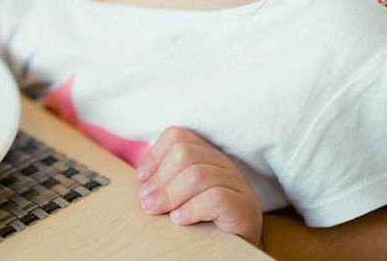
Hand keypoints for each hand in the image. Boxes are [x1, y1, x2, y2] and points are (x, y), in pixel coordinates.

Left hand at [135, 126, 262, 246]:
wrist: (239, 248)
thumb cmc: (205, 220)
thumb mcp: (181, 197)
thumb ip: (164, 184)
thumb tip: (141, 184)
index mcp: (206, 155)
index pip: (177, 137)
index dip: (154, 156)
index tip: (142, 180)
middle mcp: (223, 164)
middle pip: (184, 153)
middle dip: (160, 178)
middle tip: (147, 202)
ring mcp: (237, 184)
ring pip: (197, 174)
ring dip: (170, 194)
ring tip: (158, 211)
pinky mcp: (244, 206)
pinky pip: (215, 198)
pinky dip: (191, 208)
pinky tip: (180, 219)